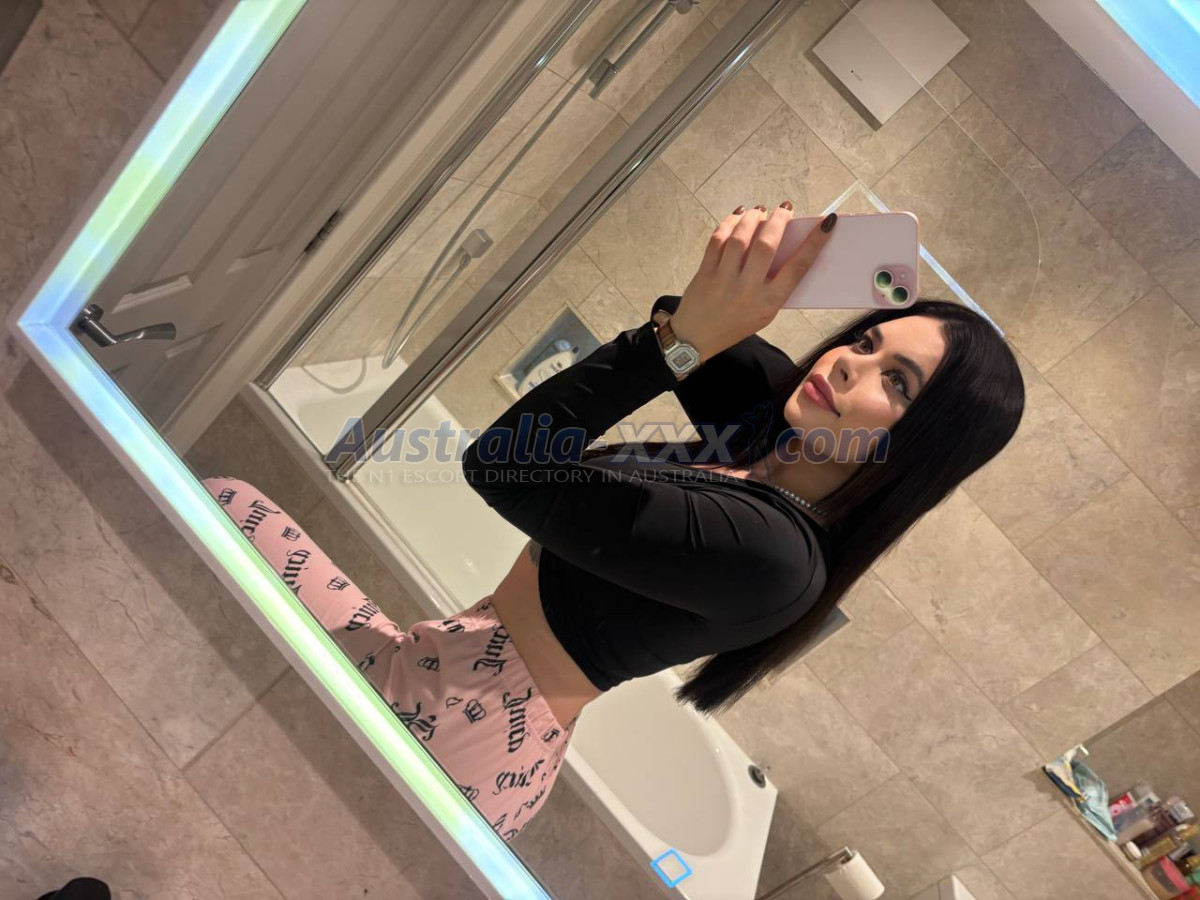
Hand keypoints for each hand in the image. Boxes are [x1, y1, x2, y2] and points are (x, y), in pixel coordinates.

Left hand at [670, 205, 836, 361]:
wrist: (697, 337)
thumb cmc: (736, 323)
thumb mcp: (765, 313)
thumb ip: (776, 286)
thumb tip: (787, 246)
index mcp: (769, 303)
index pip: (797, 268)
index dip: (814, 243)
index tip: (827, 223)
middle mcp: (747, 291)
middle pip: (766, 246)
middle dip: (779, 221)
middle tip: (785, 208)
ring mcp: (723, 281)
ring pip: (740, 239)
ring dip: (753, 218)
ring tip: (760, 211)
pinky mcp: (704, 273)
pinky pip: (717, 241)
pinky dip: (729, 223)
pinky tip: (738, 216)